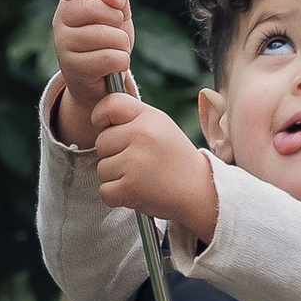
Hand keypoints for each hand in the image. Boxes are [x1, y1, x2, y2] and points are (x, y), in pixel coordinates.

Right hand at [50, 0, 135, 143]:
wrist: (101, 83)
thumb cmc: (109, 43)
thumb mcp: (118, 16)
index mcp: (71, 0)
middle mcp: (61, 19)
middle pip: (95, 6)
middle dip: (117, 20)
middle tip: (115, 32)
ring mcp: (63, 43)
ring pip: (107, 34)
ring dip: (121, 45)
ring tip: (114, 51)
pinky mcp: (72, 67)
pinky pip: (110, 57)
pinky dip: (121, 62)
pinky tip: (113, 67)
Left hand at [90, 88, 218, 245]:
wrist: (200, 192)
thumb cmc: (176, 159)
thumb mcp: (161, 127)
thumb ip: (133, 119)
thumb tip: (99, 120)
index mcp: (149, 118)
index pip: (110, 104)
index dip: (101, 115)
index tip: (104, 125)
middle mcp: (142, 136)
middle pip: (101, 142)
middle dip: (112, 154)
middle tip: (137, 162)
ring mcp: (135, 163)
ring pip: (101, 168)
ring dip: (115, 177)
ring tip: (141, 177)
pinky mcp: (130, 188)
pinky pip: (104, 191)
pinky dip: (116, 196)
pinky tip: (136, 192)